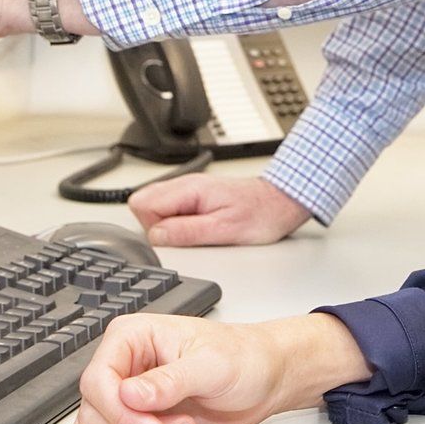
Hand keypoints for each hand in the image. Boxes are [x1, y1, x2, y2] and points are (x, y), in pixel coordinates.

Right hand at [72, 313, 368, 423]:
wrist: (262, 377)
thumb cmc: (242, 357)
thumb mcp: (211, 365)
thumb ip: (170, 380)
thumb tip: (130, 394)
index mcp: (132, 337)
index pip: (97, 380)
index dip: (119, 413)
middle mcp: (123, 365)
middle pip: (93, 412)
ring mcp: (126, 395)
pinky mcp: (134, 421)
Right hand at [128, 175, 312, 246]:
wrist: (282, 201)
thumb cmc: (261, 214)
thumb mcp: (225, 230)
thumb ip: (187, 232)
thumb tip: (157, 237)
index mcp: (190, 189)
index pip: (143, 203)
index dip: (152, 227)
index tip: (172, 238)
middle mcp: (186, 184)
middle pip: (143, 202)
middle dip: (154, 226)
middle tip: (183, 236)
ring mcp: (189, 189)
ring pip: (154, 205)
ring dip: (165, 223)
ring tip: (193, 232)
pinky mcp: (195, 196)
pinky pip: (170, 207)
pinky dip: (175, 220)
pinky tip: (195, 228)